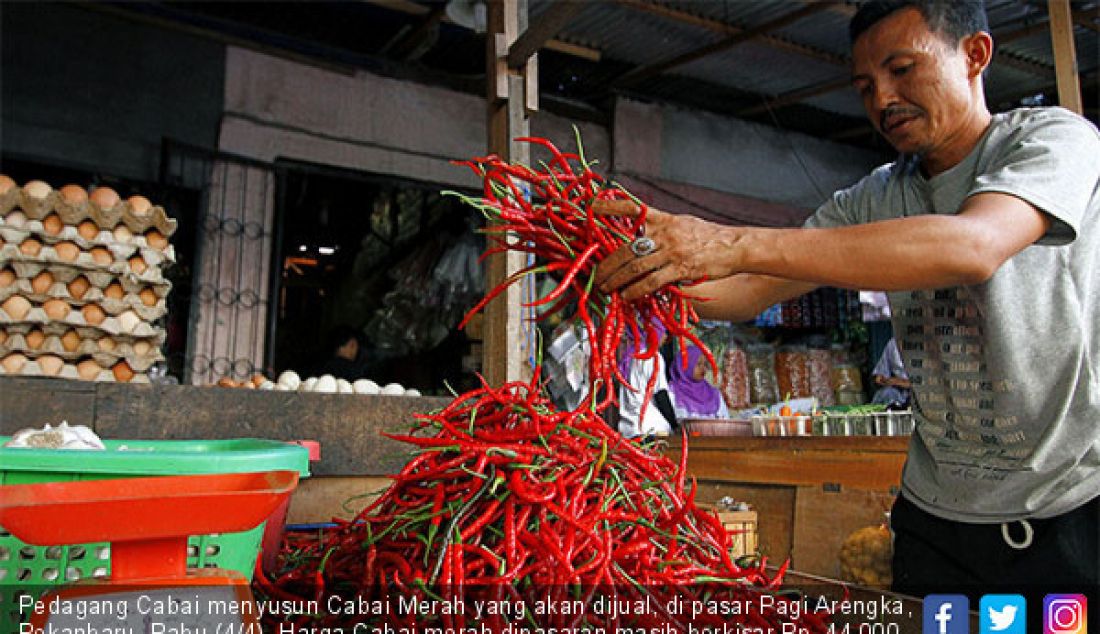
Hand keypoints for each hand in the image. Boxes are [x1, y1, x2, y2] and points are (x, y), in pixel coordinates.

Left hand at [593, 199, 742, 300]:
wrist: (735, 246)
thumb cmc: (708, 236)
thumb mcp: (683, 223)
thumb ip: (661, 228)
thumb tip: (641, 234)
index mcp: (663, 219)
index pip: (633, 209)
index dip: (611, 207)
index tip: (592, 208)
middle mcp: (664, 233)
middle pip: (626, 248)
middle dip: (607, 264)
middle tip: (596, 275)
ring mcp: (672, 251)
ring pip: (635, 267)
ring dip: (616, 280)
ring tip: (606, 289)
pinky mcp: (680, 269)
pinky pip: (652, 282)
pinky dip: (636, 290)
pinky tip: (627, 296)